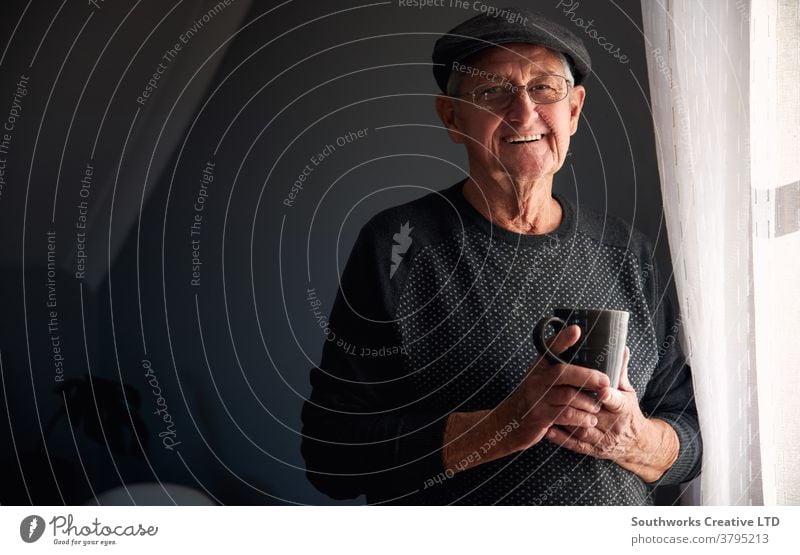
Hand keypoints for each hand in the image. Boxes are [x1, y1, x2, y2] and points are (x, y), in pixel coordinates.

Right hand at [496, 325, 610, 452]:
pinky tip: (590, 420)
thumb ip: (559, 366)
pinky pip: (565, 415)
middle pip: (562, 372)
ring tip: (597, 406)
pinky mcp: (539, 416)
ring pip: (567, 396)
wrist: (510, 422)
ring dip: (587, 402)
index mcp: (539, 366)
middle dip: (587, 376)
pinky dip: (581, 418)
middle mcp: (536, 379)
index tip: (577, 330)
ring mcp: (536, 398)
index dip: (563, 338)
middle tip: (606, 381)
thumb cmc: (534, 397)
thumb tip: (579, 344)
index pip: (550, 347)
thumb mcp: (541, 378)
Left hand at [545, 348, 678, 480]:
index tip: (601, 389)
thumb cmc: (630, 412)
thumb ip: (620, 371)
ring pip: (582, 430)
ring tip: (548, 409)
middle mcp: (613, 426)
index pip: (616, 401)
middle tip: (559, 393)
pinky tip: (547, 429)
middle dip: (578, 405)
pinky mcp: (593, 450)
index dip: (609, 396)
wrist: (637, 444)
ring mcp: (602, 439)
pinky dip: (561, 438)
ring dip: (566, 421)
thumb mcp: (628, 391)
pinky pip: (575, 445)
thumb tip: (620, 347)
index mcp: (624, 409)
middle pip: (594, 415)